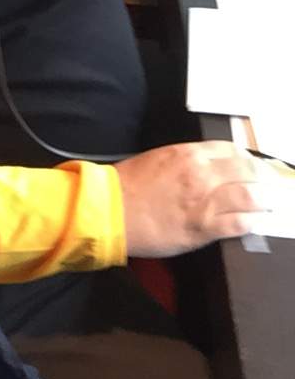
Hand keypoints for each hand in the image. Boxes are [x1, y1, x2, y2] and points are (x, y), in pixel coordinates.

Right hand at [117, 141, 267, 257]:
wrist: (111, 210)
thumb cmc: (130, 184)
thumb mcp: (160, 158)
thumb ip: (187, 161)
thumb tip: (209, 167)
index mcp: (188, 153)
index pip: (231, 150)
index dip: (247, 159)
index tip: (252, 167)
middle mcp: (200, 173)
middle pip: (246, 171)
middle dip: (262, 179)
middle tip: (268, 187)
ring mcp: (203, 201)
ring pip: (249, 197)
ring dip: (263, 201)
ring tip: (267, 205)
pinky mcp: (202, 228)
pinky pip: (238, 224)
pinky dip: (250, 223)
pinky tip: (253, 223)